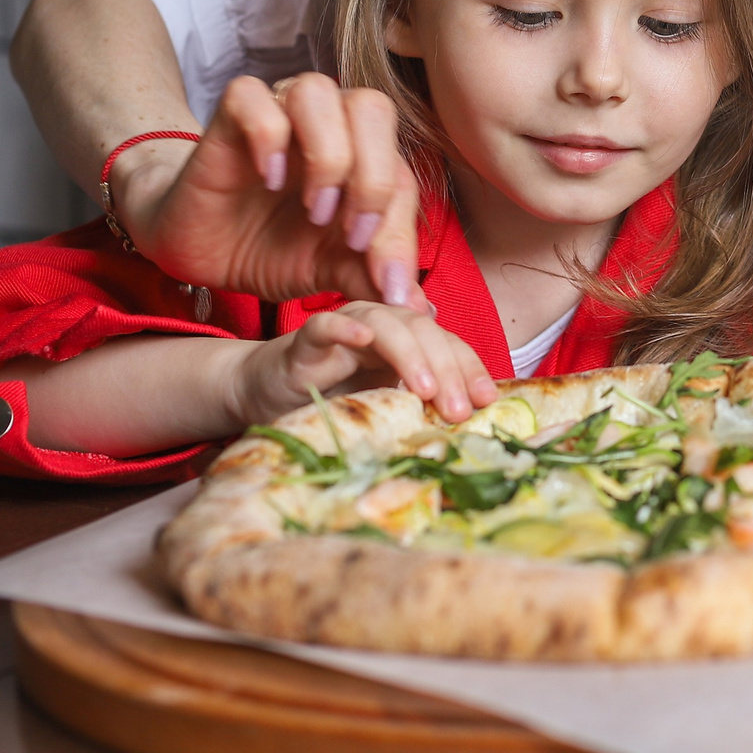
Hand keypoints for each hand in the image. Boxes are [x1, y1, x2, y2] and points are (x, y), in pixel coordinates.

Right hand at [113, 74, 422, 307]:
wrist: (204, 252)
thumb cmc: (272, 249)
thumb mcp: (329, 272)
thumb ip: (372, 279)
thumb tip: (419, 309)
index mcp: (364, 152)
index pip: (401, 173)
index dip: (401, 229)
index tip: (387, 283)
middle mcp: (329, 120)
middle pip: (373, 109)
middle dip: (373, 179)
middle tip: (350, 236)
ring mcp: (280, 109)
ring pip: (319, 92)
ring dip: (327, 155)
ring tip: (314, 210)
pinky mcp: (229, 113)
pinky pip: (252, 95)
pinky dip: (268, 135)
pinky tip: (268, 179)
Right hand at [230, 302, 498, 427]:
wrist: (265, 394)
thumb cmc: (331, 401)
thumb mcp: (384, 408)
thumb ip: (417, 407)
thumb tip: (467, 427)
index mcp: (408, 340)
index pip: (448, 345)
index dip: (470, 369)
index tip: (487, 401)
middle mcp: (383, 325)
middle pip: (425, 333)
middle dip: (447, 369)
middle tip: (458, 409)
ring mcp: (346, 327)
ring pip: (387, 325)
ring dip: (410, 355)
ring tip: (425, 388)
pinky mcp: (306, 339)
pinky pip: (327, 325)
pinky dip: (345, 328)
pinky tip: (363, 337)